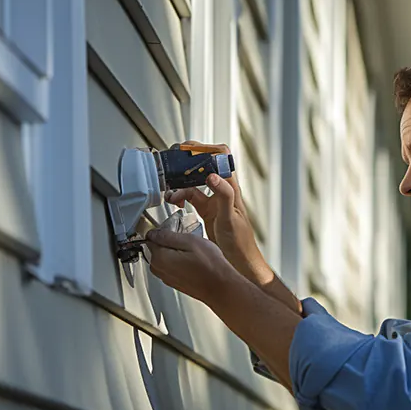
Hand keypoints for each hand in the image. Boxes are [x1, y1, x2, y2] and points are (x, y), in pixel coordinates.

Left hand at [145, 228, 233, 302]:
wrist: (220, 287)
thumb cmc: (209, 266)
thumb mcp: (190, 241)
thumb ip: (168, 236)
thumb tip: (153, 233)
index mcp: (160, 258)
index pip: (151, 238)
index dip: (163, 231)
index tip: (175, 231)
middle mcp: (159, 270)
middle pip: (156, 249)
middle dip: (168, 243)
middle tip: (187, 241)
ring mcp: (166, 278)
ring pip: (164, 258)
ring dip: (174, 253)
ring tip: (192, 252)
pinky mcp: (175, 283)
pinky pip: (171, 267)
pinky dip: (179, 262)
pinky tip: (193, 261)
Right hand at [164, 142, 270, 284]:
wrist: (240, 262)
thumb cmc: (240, 243)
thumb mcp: (230, 218)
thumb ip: (223, 195)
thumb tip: (212, 176)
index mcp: (230, 188)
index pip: (221, 156)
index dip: (206, 147)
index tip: (188, 149)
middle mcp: (222, 190)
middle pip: (205, 164)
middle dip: (187, 161)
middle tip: (173, 163)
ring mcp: (214, 199)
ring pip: (194, 181)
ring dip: (180, 182)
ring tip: (170, 190)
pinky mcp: (207, 210)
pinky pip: (190, 196)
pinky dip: (180, 195)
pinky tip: (175, 201)